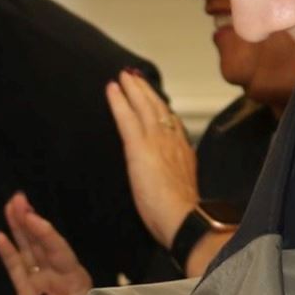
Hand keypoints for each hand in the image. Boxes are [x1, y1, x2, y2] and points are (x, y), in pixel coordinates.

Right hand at [0, 191, 93, 294]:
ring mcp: (40, 281)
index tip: (33, 217)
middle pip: (41, 243)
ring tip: (10, 206)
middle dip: (30, 221)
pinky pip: (16, 269)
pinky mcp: (27, 293)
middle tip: (18, 199)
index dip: (45, 233)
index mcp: (74, 278)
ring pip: (28, 250)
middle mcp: (57, 274)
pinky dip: (8, 253)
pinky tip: (0, 236)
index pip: (58, 250)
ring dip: (19, 228)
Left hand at [105, 70, 200, 247]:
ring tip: (123, 76)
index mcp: (183, 151)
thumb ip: (175, 177)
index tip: (155, 98)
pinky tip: (111, 89)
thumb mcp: (183, 189)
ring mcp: (156, 140)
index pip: (172, 123)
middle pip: (158, 107)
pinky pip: (126, 117)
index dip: (162, 108)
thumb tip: (169, 178)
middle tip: (135, 76)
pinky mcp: (139, 146)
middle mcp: (172, 140)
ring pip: (143, 105)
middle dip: (146, 90)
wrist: (182, 218)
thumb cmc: (181, 214)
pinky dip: (118, 100)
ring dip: (133, 88)